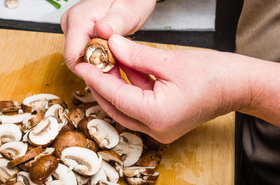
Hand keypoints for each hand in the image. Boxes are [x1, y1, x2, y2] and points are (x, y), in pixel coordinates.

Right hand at [60, 0, 155, 70]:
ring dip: (101, 63)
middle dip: (98, 68)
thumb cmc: (130, 0)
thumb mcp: (127, 11)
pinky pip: (88, 52)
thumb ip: (113, 24)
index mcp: (78, 20)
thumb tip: (101, 31)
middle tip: (119, 65)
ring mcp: (74, 30)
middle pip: (77, 60)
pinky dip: (101, 57)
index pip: (73, 58)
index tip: (110, 70)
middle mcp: (71, 25)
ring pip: (83, 58)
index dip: (91, 69)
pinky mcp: (80, 34)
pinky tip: (114, 52)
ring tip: (118, 57)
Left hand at [74, 34, 262, 143]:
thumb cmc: (214, 75)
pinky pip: (136, 106)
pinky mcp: (161, 122)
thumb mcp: (170, 60)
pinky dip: (128, 88)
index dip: (94, 77)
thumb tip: (112, 45)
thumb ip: (136, 54)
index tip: (81, 63)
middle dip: (100, 83)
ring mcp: (158, 128)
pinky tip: (122, 69)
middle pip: (114, 106)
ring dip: (113, 85)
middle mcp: (155, 129)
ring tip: (105, 62)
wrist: (238, 86)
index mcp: (157, 116)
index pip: (115, 95)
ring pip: (123, 107)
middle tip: (89, 62)